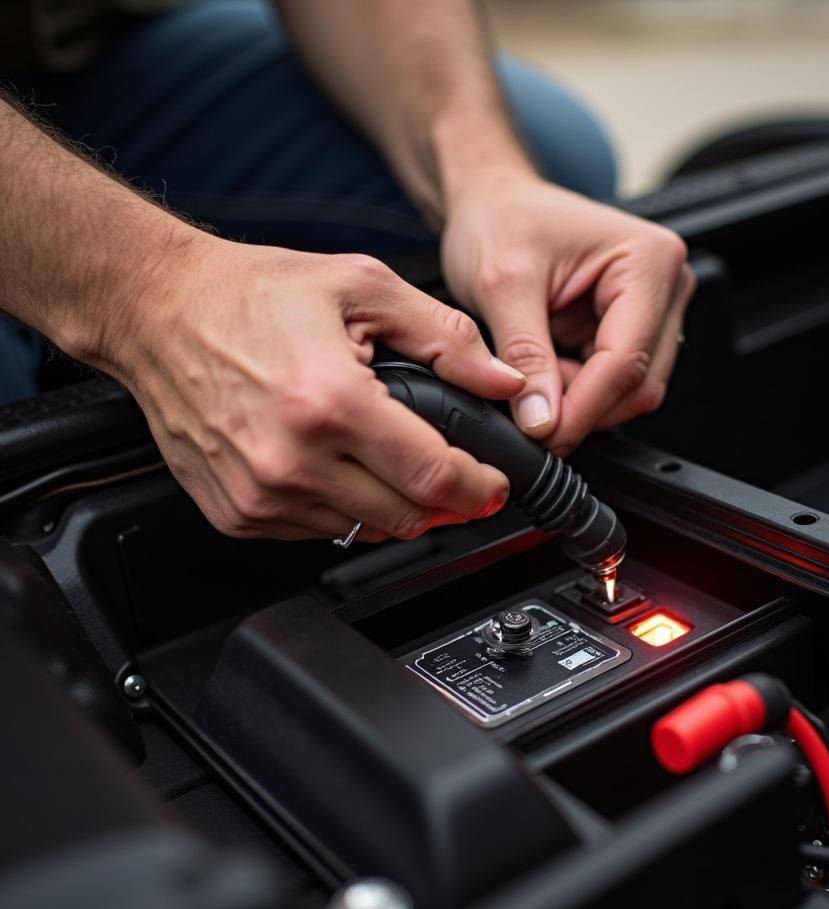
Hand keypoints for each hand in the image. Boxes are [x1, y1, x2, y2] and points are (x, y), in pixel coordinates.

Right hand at [104, 234, 526, 541]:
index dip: (479, 488)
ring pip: (365, 532)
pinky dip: (344, 510)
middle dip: (445, 502)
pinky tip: (339, 469)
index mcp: (332, 404)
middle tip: (453, 476)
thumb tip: (504, 382)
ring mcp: (260, 496)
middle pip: (407, 518)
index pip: (434, 477)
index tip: (493, 485)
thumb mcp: (362, 287)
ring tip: (389, 462)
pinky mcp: (237, 514)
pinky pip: (317, 534)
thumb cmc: (250, 295)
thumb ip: (446, 338)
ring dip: (394, 507)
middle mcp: (292, 461)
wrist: (156, 311)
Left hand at [441, 173, 695, 453]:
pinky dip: (579, 393)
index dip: (584, 407)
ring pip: (631, 390)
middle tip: (531, 416)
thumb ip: (525, 355)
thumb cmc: (501, 220)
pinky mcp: (634, 330)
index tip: (545, 435)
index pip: (626, 359)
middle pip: (639, 382)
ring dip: (581, 403)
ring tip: (534, 382)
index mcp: (649, 260)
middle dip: (584, 408)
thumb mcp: (502, 284)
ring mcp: (655, 310)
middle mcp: (666, 284)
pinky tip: (547, 375)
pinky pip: (616, 383)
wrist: (493, 203)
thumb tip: (542, 420)